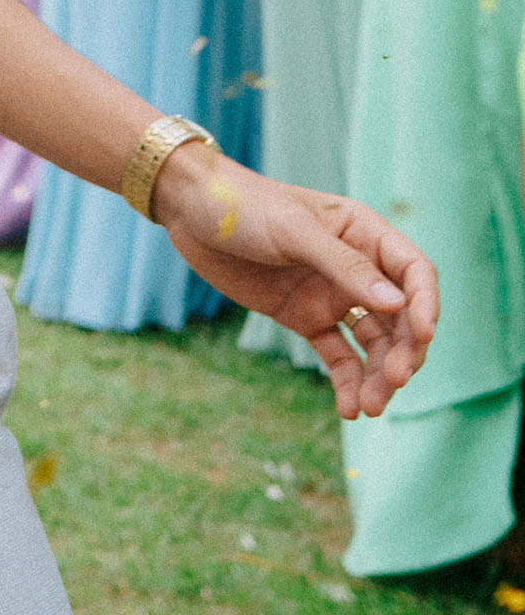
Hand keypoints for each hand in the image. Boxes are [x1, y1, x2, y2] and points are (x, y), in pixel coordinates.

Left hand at [152, 146, 436, 419]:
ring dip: (378, 375)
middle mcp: (357, 268)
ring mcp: (332, 295)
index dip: (426, 305)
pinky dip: (348, 381)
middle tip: (394, 381)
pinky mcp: (305, 317)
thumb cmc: (243, 205)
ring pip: (373, 343)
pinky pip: (338, 354)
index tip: (423, 337)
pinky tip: (349, 409)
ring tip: (370, 407)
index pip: (414, 272)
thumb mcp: (293, 230)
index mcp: (364, 233)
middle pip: (400, 317)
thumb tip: (398, 305)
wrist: (189, 211)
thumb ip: (343, 266)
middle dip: (404, 351)